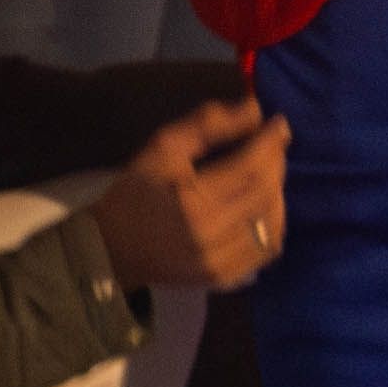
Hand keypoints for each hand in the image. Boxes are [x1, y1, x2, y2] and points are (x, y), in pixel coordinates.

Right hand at [92, 98, 293, 289]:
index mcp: (194, 201)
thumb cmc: (133, 194)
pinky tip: (264, 209)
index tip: (279, 124)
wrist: (108, 250)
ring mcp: (220, 263)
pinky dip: (273, 225)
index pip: (250, 167)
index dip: (271, 142)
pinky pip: (266, 251)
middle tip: (274, 145)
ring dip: (278, 194)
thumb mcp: (160, 149)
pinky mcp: (223, 278)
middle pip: (266, 194)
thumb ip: (206, 125)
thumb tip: (254, 108)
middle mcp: (213, 236)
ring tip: (269, 174)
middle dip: (276, 164)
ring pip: (272, 223)